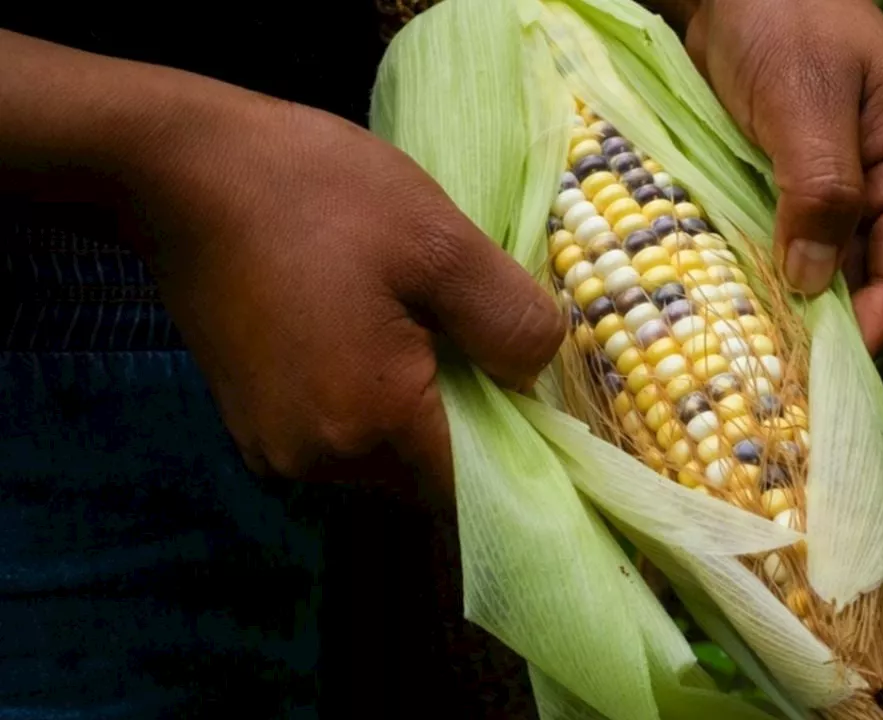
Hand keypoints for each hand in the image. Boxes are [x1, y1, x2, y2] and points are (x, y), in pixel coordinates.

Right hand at [127, 86, 564, 497]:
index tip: (532, 387)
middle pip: (429, 472)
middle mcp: (318, 462)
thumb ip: (508, 321)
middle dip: (468, 418)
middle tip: (475, 335)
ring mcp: (275, 448)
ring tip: (419, 324)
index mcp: (370, 423)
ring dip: (418, 407)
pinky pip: (342, 434)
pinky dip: (373, 399)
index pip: (477, 481)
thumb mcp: (440, 240)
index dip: (519, 441)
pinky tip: (372, 331)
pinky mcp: (253, 424)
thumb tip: (537, 375)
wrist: (179, 168)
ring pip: (386, 455)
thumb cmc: (316, 192)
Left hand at [680, 0, 882, 354]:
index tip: (814, 374)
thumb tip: (814, 286)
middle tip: (770, 377)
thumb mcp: (802, 103)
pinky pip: (795, 248)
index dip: (868, 331)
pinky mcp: (804, 188)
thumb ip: (819, 192)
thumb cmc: (783, 21)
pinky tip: (734, 306)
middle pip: (871, 283)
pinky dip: (768, 277)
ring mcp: (851, 188)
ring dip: (791, 307)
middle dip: (825, 329)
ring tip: (746, 354)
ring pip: (830, 272)